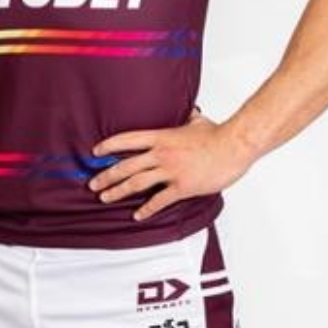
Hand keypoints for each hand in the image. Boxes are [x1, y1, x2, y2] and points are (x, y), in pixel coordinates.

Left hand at [90, 112, 256, 220]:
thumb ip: (187, 119)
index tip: (95, 153)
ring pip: (136, 183)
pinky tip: (138, 215)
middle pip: (125, 166)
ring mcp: (171, 171)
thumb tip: (189, 111)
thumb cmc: (218, 134)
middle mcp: (161, 154)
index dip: (108, 146)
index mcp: (161, 137)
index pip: (127, 140)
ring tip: (104, 198)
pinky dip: (147, 209)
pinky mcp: (182, 187)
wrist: (235, 146)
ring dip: (117, 191)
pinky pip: (160, 200)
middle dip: (105, 176)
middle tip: (92, 183)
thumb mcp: (197, 121)